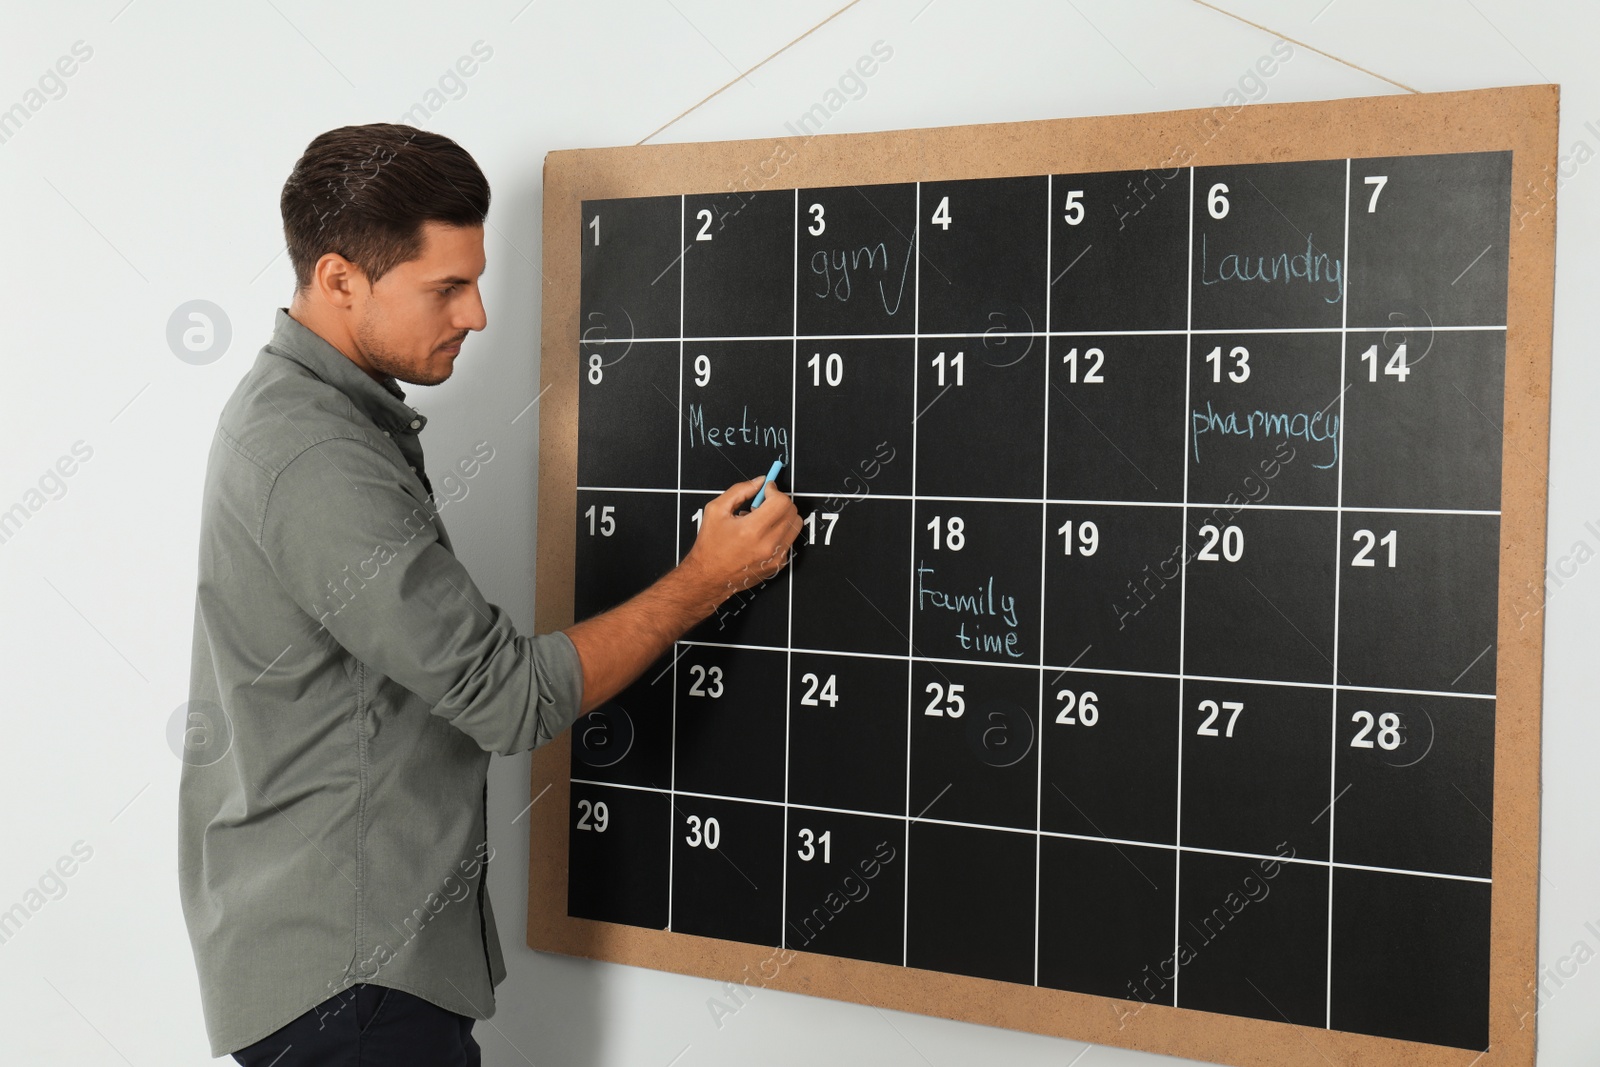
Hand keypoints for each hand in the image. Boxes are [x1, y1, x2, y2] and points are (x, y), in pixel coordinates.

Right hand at [681, 473, 801, 606]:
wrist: (709, 577)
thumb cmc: (710, 546)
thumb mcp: (716, 510)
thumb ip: (740, 491)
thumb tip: (760, 482)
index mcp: (751, 530)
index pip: (781, 502)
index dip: (774, 491)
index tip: (767, 490)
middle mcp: (767, 545)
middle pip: (792, 512)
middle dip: (779, 501)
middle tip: (762, 504)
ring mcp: (775, 556)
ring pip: (795, 525)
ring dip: (782, 516)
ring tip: (761, 520)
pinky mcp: (779, 564)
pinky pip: (789, 540)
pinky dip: (780, 532)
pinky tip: (761, 535)